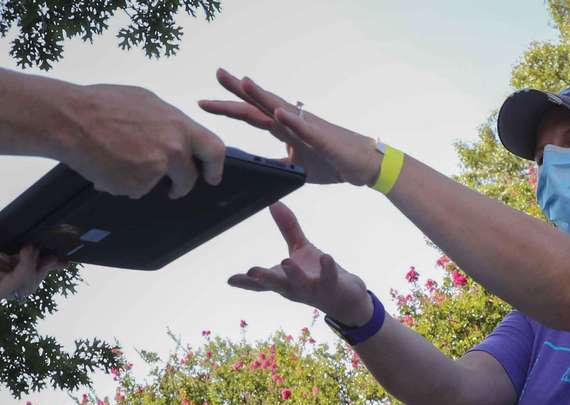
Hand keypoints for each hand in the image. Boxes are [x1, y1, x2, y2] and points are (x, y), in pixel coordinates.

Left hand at [0, 215, 64, 303]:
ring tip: (35, 247)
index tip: (61, 248)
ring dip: (38, 265)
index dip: (45, 257)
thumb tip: (30, 228)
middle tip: (60, 252)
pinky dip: (26, 267)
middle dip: (49, 264)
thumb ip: (7, 227)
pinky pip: (18, 283)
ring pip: (30, 283)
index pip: (27, 262)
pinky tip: (25, 251)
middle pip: (33, 275)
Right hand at [61, 84, 226, 198]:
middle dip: (183, 185)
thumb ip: (167, 122)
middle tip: (174, 188)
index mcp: (178, 125)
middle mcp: (173, 148)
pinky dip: (123, 183)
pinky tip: (107, 165)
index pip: (213, 150)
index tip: (212, 176)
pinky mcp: (136, 185)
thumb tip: (176, 134)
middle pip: (190, 178)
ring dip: (145, 180)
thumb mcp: (146, 102)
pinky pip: (136, 190)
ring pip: (158, 184)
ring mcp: (155, 169)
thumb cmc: (102, 105)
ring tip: (120, 160)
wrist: (72, 119)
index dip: (214, 167)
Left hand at [199, 68, 381, 185]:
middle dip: (238, 90)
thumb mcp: (296, 167)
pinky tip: (278, 112)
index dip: (229, 108)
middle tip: (217, 73)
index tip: (205, 102)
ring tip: (243, 82)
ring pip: (280, 109)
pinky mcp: (323, 139)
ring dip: (261, 96)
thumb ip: (278, 162)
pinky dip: (291, 121)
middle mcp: (293, 122)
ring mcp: (308, 128)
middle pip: (260, 104)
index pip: (251, 115)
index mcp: (284, 128)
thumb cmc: (333, 161)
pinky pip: (305, 129)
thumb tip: (261, 167)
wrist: (364, 166)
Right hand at [229, 203, 371, 323]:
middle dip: (264, 279)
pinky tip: (326, 257)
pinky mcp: (331, 287)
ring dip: (293, 274)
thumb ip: (287, 228)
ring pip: (301, 282)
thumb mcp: (300, 249)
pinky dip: (327, 268)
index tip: (230, 280)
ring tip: (285, 262)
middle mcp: (294, 288)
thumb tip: (274, 203)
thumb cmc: (317, 274)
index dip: (245, 282)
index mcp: (283, 280)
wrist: (347, 299)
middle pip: (276, 284)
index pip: (261, 283)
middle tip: (252, 272)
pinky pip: (329, 277)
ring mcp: (313, 289)